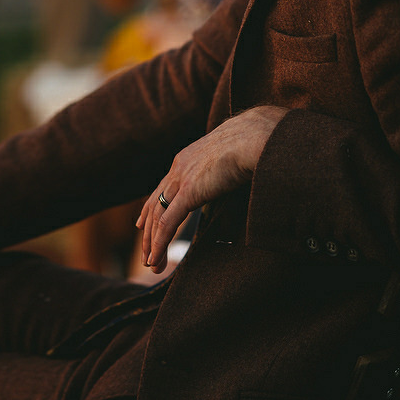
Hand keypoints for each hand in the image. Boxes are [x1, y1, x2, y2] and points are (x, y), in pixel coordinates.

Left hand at [136, 105, 287, 272]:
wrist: (257, 134)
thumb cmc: (255, 141)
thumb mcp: (234, 155)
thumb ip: (228, 168)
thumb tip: (240, 174)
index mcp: (187, 158)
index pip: (163, 187)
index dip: (151, 207)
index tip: (142, 224)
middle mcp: (179, 167)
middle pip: (155, 204)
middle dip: (149, 232)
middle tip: (148, 255)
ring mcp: (182, 178)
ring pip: (158, 217)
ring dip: (153, 244)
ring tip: (152, 265)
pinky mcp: (189, 191)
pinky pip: (168, 222)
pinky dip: (160, 243)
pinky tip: (156, 258)